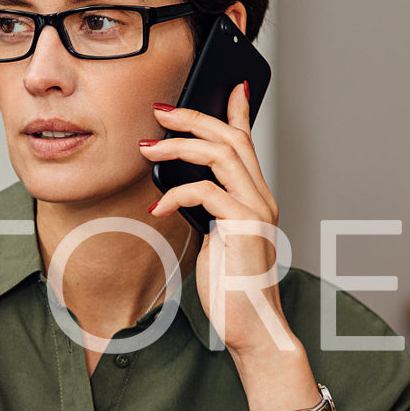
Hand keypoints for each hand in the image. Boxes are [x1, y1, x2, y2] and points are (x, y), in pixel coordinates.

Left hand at [139, 84, 296, 358]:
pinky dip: (177, 193)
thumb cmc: (232, 287)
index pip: (248, 142)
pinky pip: (206, 193)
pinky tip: (157, 206)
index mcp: (255, 197)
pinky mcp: (244, 228)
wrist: (252, 327)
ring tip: (148, 149)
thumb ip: (207, 211)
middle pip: (231, 138)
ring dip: (179, 147)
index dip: (237, 110)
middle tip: (160, 111)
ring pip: (220, 156)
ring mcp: (256, 211)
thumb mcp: (215, 240)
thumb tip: (179, 188)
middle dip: (194, 118)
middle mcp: (261, 198)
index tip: (228, 83)